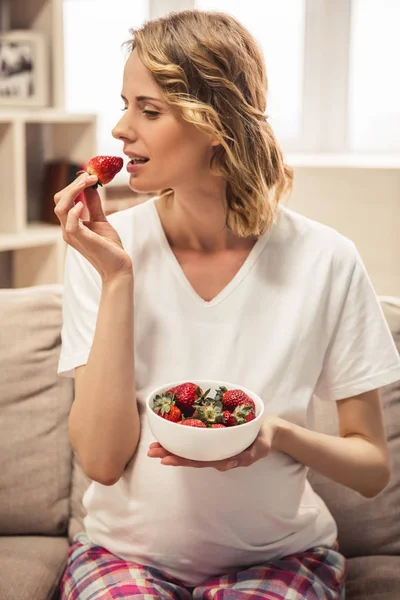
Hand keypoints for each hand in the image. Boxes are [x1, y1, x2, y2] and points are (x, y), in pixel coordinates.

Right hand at [54, 173, 132, 281]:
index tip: (90, 177)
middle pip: (59, 200)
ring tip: (88, 183)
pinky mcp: (80, 240)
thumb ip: (93, 205)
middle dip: (73, 185)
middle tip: (90, 177)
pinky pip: (70, 223)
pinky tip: (83, 205)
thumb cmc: (110, 246)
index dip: (74, 185)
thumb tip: (90, 187)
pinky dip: (74, 211)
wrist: (118, 265)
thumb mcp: (101, 220)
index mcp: (71, 224)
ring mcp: (72, 235)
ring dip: (74, 191)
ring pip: (60, 208)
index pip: (63, 199)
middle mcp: (67, 229)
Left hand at [147, 417, 278, 470]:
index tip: (165, 459)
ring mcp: (214, 442)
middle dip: (170, 453)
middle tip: (151, 451)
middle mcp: (215, 451)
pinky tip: (169, 431)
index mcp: (224, 456)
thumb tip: (227, 464)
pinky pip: (196, 435)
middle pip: (189, 455)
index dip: (181, 460)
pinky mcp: (214, 432)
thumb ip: (249, 456)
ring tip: (154, 445)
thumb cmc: (264, 438)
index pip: (199, 460)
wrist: (269, 428)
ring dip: (171, 446)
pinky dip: (181, 434)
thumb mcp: (262, 447)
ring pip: (190, 446)